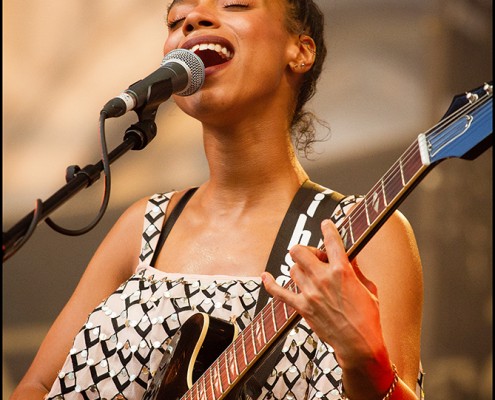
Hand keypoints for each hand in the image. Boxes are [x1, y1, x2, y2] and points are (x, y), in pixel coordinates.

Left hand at [261, 219, 386, 367]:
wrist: (359, 345)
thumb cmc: (368, 318)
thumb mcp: (369, 289)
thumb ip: (356, 270)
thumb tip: (349, 257)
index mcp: (342, 271)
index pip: (331, 241)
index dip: (328, 228)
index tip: (326, 224)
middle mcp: (323, 278)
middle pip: (299, 250)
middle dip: (306, 250)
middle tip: (315, 258)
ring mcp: (310, 293)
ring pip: (292, 269)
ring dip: (300, 269)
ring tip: (309, 276)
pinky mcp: (302, 307)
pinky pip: (279, 292)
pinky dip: (270, 283)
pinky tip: (266, 276)